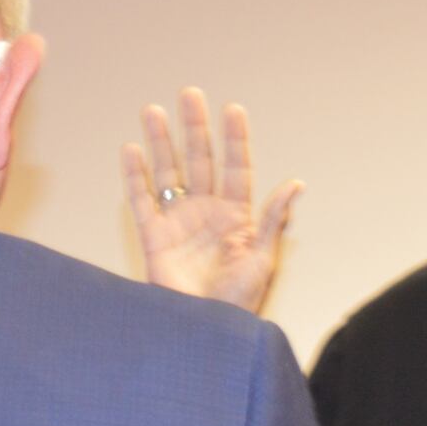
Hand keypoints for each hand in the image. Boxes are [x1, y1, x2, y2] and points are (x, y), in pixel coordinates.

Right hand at [122, 87, 302, 314]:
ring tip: (153, 110)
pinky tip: (131, 150)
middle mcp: (206, 213)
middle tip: (190, 94)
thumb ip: (272, 220)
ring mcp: (178, 223)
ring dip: (161, 142)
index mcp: (237, 216)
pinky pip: (141, 201)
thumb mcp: (262, 261)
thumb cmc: (238, 304)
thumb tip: (295, 184)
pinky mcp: (153, 238)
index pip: (235, 167)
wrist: (205, 331)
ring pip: (168, 172)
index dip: (234, 139)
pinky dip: (134, 176)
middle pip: (199, 160)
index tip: (233, 109)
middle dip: (194, 127)